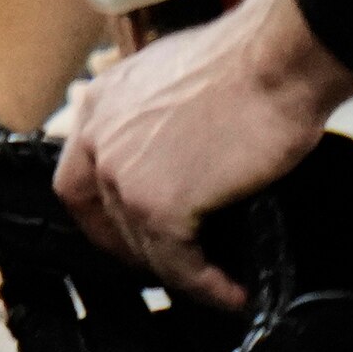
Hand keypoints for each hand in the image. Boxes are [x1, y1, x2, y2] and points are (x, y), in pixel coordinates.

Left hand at [51, 0, 352, 299]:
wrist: (275, 60)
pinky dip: (208, 287)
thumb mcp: (174, 80)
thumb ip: (154, 119)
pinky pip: (179, 266)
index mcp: (100, 102)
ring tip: (217, 285)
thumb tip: (173, 156)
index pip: (77, 177)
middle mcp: (98, 137)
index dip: (103, 216)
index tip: (134, 237)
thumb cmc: (246, 62)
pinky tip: (234, 292)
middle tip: (179, 267)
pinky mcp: (158, 206)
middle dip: (137, 250)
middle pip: (99, 217)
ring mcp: (122, 174)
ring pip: (142, 247)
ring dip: (180, 273)